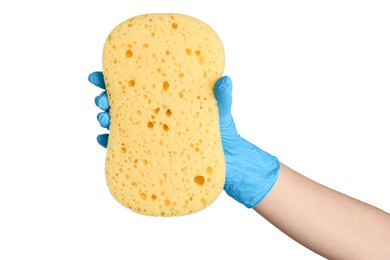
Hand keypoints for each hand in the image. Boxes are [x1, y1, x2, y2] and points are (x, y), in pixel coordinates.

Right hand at [89, 72, 279, 207]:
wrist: (228, 162)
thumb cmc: (223, 133)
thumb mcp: (221, 112)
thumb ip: (222, 97)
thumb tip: (225, 80)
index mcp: (167, 98)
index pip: (139, 84)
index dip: (116, 78)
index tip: (100, 74)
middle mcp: (156, 114)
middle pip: (123, 102)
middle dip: (105, 98)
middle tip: (101, 99)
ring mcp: (152, 133)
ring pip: (121, 123)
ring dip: (106, 119)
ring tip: (103, 118)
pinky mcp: (152, 153)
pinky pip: (126, 147)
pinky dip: (112, 143)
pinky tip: (103, 140)